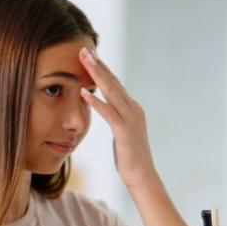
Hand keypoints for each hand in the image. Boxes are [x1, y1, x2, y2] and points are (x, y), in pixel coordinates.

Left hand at [79, 48, 157, 188]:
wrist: (143, 176)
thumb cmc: (130, 158)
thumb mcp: (123, 133)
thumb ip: (118, 118)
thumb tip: (109, 110)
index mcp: (133, 109)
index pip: (116, 84)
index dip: (103, 69)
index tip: (91, 55)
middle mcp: (134, 109)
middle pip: (113, 82)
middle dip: (98, 65)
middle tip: (85, 49)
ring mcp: (131, 119)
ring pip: (111, 92)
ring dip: (96, 75)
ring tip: (84, 60)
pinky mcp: (124, 131)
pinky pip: (108, 113)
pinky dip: (96, 102)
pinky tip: (83, 92)